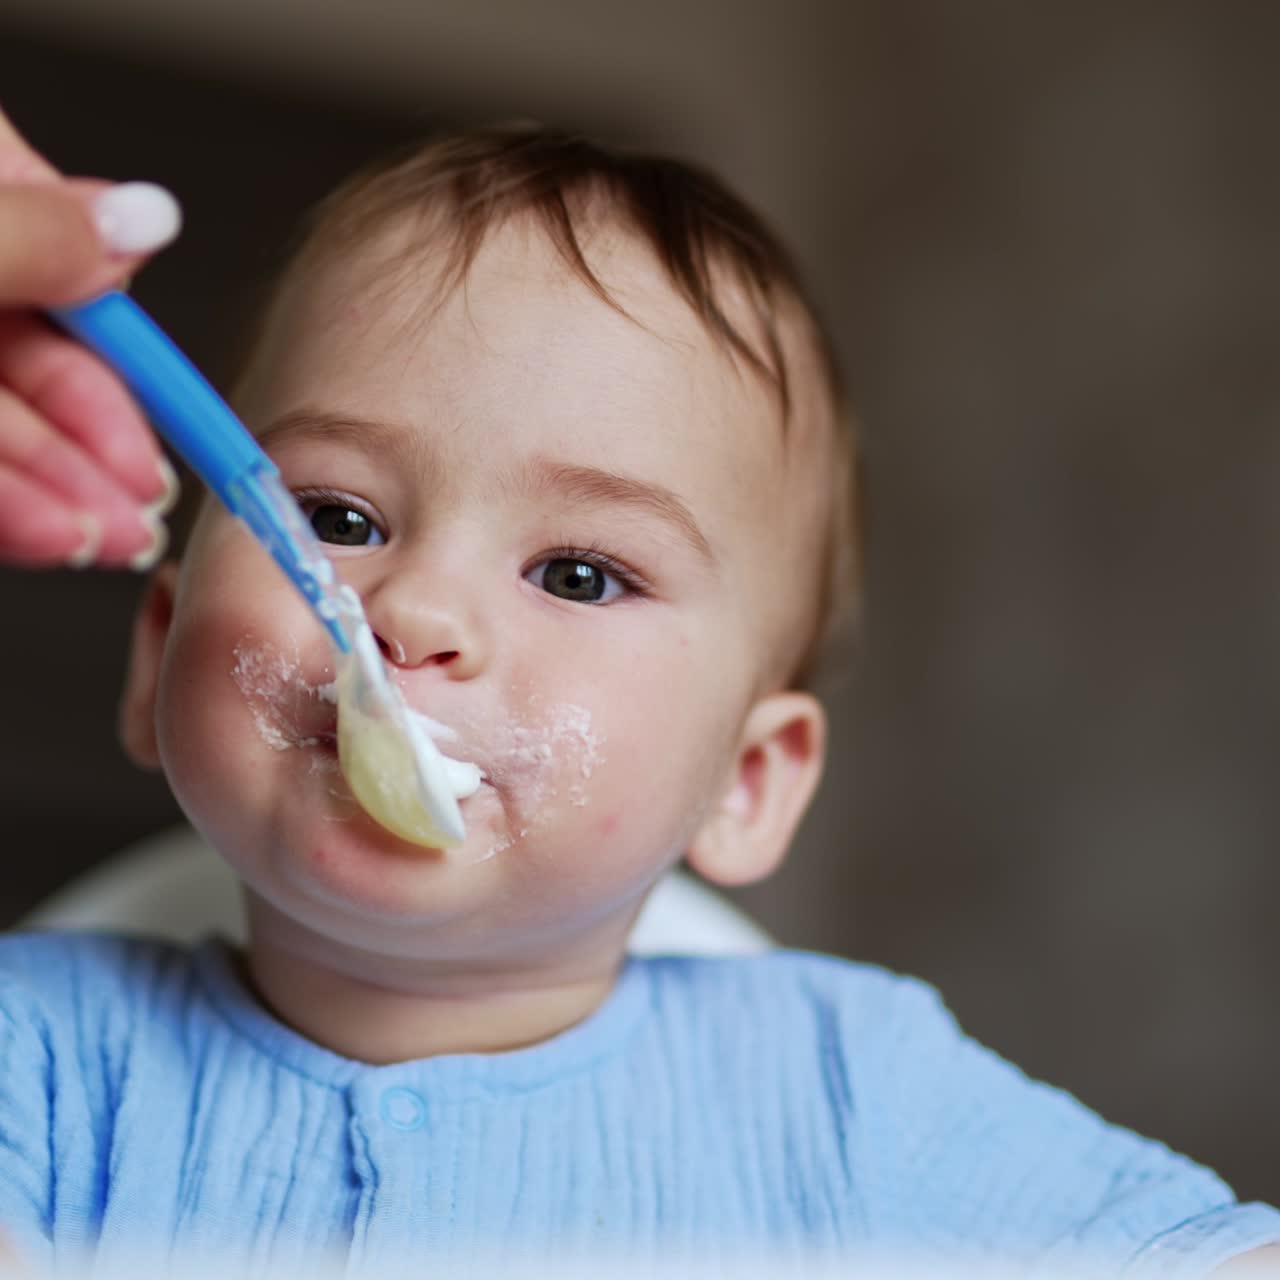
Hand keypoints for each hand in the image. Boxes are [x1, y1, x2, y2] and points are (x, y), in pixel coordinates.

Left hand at [0, 106, 181, 568]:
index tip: (181, 399)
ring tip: (117, 539)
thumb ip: (36, 236)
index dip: (120, 328)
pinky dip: (8, 507)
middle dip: (99, 442)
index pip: (52, 240)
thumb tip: (143, 218)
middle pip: (33, 355)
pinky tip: (59, 538)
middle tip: (151, 496)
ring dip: (65, 491)